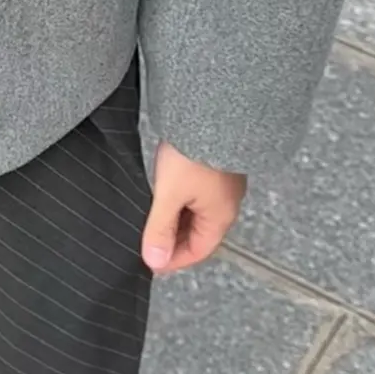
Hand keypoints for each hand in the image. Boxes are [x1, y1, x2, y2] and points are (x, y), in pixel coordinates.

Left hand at [141, 143, 246, 276]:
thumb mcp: (169, 195)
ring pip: (197, 214)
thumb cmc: (193, 153)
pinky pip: (198, 196)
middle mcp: (226, 204)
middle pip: (199, 234)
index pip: (199, 251)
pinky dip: (180, 203)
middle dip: (174, 241)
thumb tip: (154, 261)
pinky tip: (164, 197)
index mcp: (220, 216)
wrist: (210, 112)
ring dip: (176, 221)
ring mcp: (223, 186)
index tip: (152, 262)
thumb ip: (160, 229)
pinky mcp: (216, 168)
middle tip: (148, 243)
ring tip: (151, 220)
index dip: (174, 260)